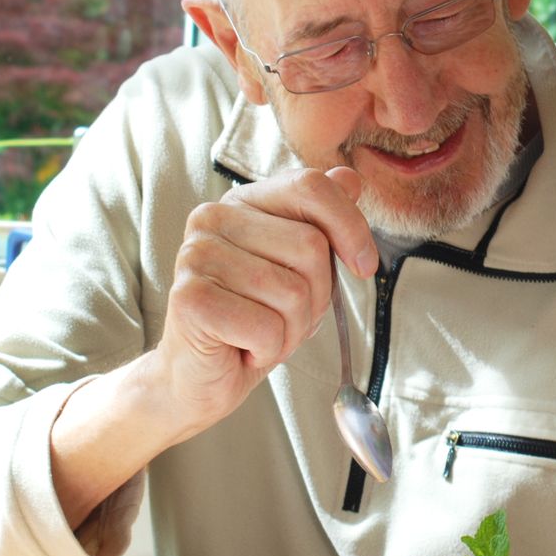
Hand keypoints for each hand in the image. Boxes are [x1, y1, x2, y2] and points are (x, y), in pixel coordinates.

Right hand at [150, 166, 378, 434]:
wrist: (200, 378)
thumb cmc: (253, 321)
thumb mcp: (300, 269)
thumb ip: (322, 222)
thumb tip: (349, 178)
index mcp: (242, 202)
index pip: (311, 187)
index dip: (351, 226)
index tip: (365, 266)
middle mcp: (212, 218)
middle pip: (310, 246)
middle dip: (317, 297)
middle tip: (285, 317)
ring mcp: (196, 256)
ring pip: (293, 291)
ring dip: (292, 329)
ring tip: (262, 334)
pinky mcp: (190, 300)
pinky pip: (268, 327)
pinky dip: (269, 349)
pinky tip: (243, 350)